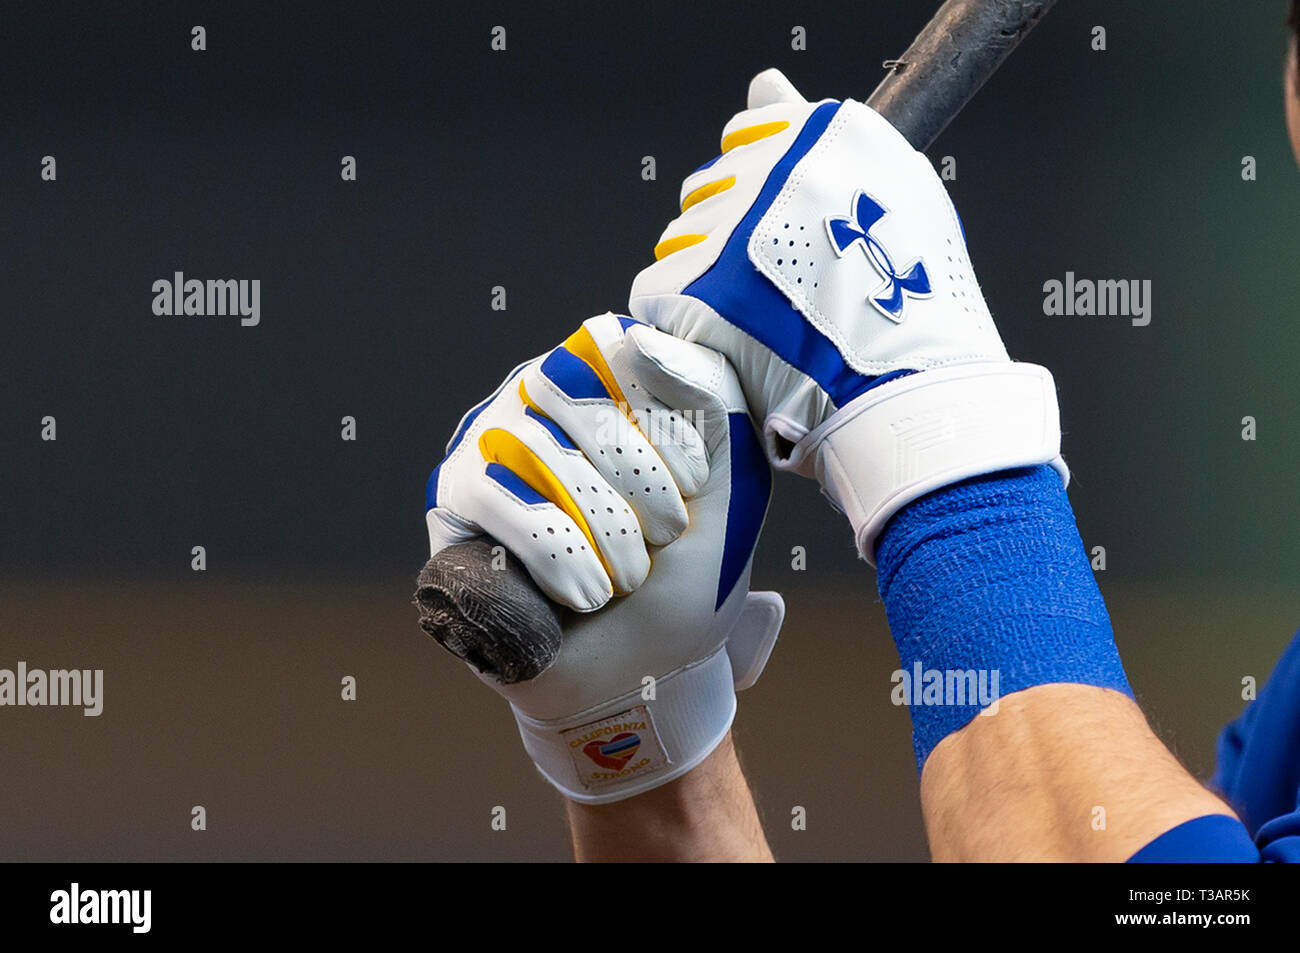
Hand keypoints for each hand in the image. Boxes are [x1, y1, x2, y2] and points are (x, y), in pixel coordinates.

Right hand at [424, 313, 782, 802]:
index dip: (662, 423)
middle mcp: (543, 391)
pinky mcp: (455, 496)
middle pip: (575, 395)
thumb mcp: (730, 479)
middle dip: (637, 479)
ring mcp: (492, 438)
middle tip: (666, 536)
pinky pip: (497, 500)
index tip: (696, 486)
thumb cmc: (689, 570)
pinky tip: (584, 594)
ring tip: (629, 577)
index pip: (620, 349)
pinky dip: (555, 553)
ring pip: (537, 449)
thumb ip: (708, 394)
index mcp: (611, 376)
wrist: (647, 667)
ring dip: (601, 526)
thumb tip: (637, 337)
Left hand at [629, 68, 1065, 560]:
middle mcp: (776, 169)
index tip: (784, 236)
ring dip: (703, 278)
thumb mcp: (891, 193)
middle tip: (777, 292)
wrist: (908, 391)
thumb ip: (815, 135)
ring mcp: (736, 226)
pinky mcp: (700, 286)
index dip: (758, 191)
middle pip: (707, 189)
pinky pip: (656, 291)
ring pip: (679, 240)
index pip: (745, 137)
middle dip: (727, 237)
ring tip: (758, 321)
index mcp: (826, 135)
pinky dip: (680, 322)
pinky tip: (728, 342)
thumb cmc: (911, 306)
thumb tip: (762, 83)